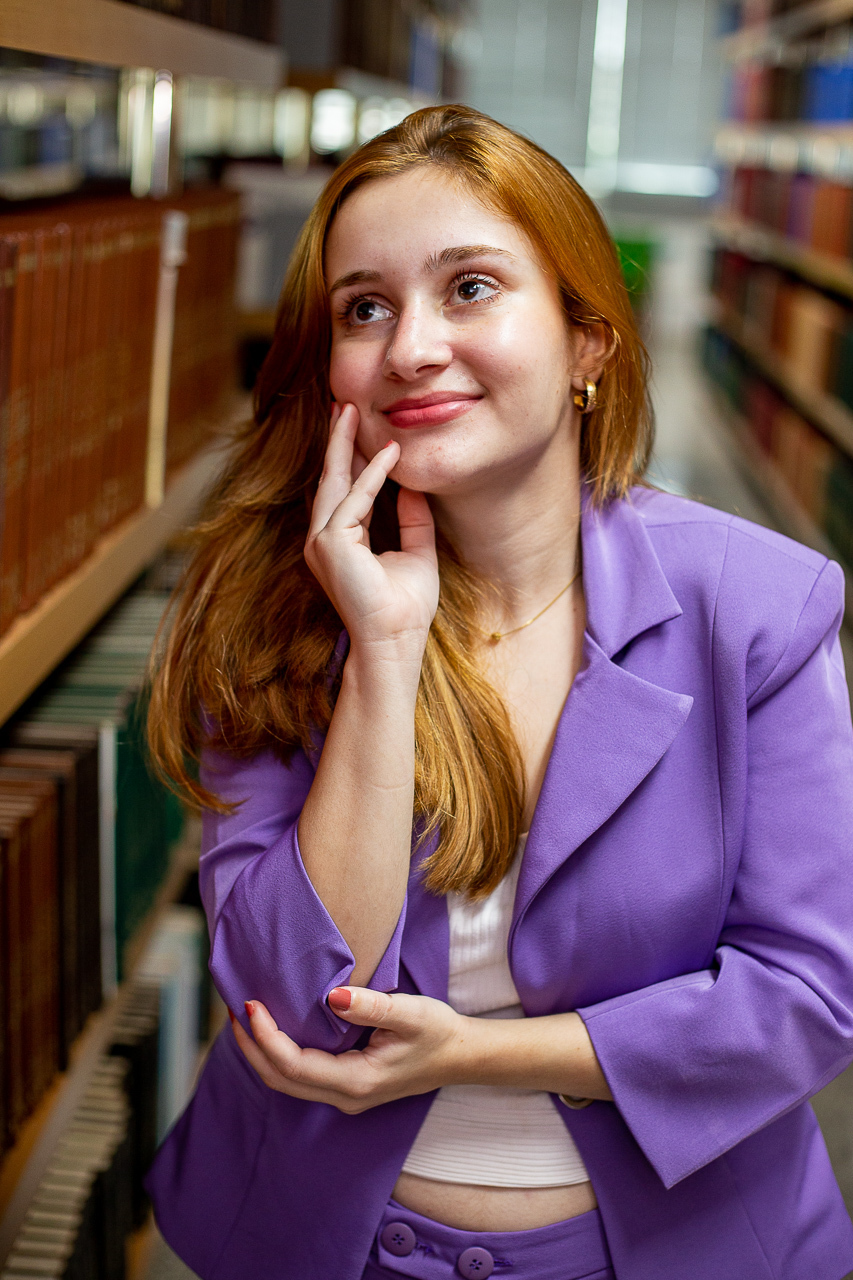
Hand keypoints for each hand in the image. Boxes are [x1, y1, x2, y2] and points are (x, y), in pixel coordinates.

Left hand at [230, 988, 471, 1113]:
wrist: (460, 1057)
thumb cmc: (438, 1031)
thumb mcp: (411, 1012)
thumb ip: (371, 1006)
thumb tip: (331, 995)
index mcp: (357, 1081)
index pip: (294, 1065)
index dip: (266, 1037)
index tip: (250, 1004)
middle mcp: (345, 1096)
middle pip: (280, 1079)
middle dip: (250, 1046)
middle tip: (233, 1008)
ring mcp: (344, 1096)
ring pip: (286, 1082)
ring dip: (260, 1052)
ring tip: (244, 1016)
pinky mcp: (345, 1087)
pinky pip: (299, 1077)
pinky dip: (277, 1055)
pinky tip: (272, 1029)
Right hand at [304, 404, 438, 651]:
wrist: (396, 640)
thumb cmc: (406, 607)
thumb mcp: (417, 552)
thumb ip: (413, 519)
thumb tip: (414, 485)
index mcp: (339, 542)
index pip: (344, 490)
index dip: (352, 458)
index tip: (359, 428)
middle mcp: (324, 539)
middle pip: (330, 479)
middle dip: (337, 441)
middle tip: (342, 404)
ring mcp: (323, 542)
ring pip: (334, 482)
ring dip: (343, 445)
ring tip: (350, 411)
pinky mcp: (331, 544)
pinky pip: (354, 499)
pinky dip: (373, 474)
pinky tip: (389, 452)